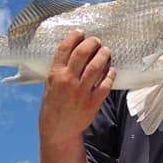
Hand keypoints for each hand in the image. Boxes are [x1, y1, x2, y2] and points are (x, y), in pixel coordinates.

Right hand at [39, 31, 115, 146]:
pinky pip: (105, 84)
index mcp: (55, 74)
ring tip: (106, 51)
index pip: (65, 48)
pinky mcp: (93, 103)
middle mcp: (68, 80)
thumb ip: (59, 69)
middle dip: (92, 43)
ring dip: (103, 55)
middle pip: (82, 53)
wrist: (58, 129)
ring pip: (96, 66)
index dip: (74, 37)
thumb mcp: (50, 85)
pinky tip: (112, 70)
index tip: (81, 33)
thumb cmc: (53, 105)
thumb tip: (72, 51)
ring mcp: (81, 92)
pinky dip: (110, 75)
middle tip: (97, 41)